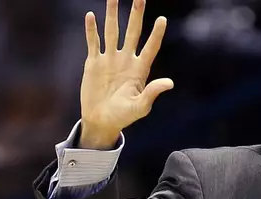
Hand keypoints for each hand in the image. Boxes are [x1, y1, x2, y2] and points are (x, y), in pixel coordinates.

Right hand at [80, 0, 172, 148]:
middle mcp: (126, 60)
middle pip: (132, 32)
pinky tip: (91, 15)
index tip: (162, 19)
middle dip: (136, 15)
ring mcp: (110, 60)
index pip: (150, 47)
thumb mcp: (141, 107)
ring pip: (112, 32)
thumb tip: (170, 82)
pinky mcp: (94, 63)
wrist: (102, 121)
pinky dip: (91, 30)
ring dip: (113, 15)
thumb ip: (153, 93)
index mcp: (140, 70)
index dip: (156, 34)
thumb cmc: (124, 116)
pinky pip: (93, 43)